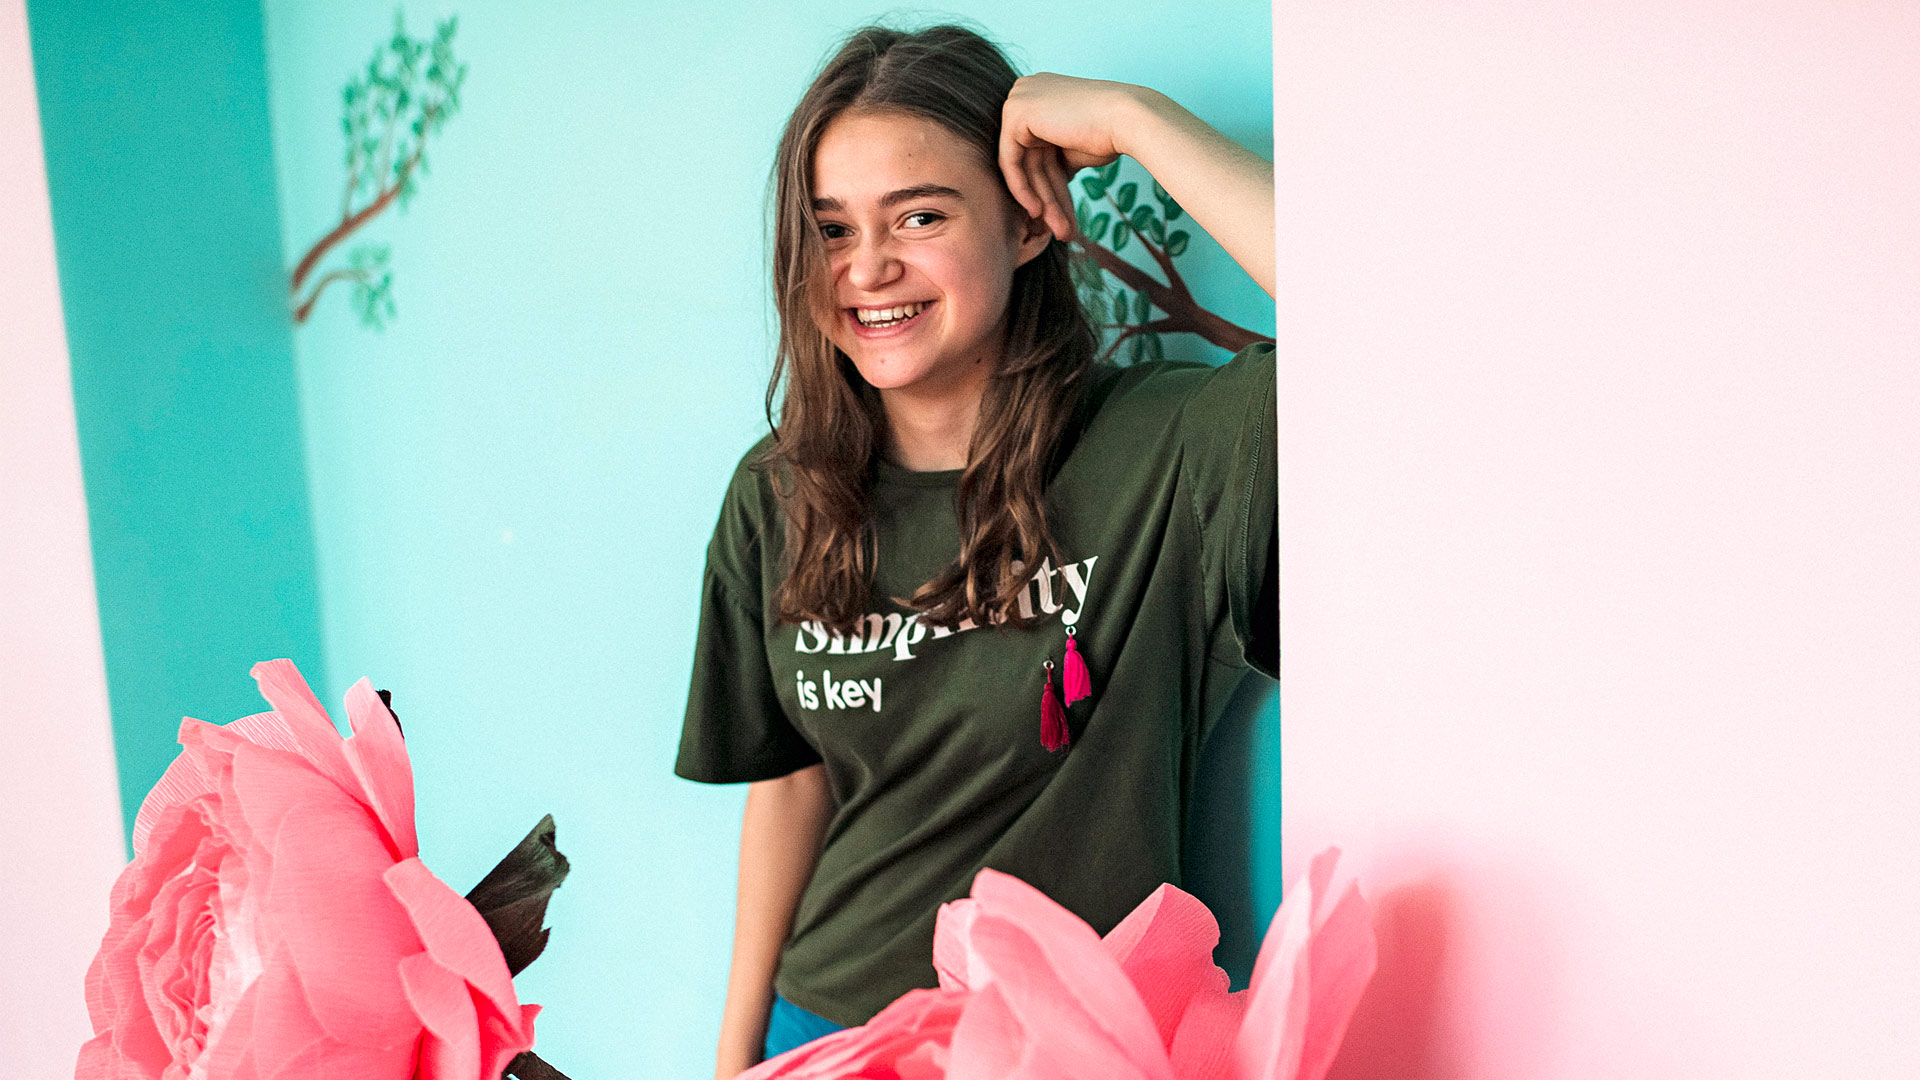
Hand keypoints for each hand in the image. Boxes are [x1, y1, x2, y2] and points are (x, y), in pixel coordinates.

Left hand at [999, 74, 1146, 243]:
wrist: (1129, 120)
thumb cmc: (1111, 134)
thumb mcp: (1072, 149)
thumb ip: (1052, 159)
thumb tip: (1041, 183)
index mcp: (1040, 94)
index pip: (1037, 147)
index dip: (1048, 185)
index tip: (1060, 213)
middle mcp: (1026, 91)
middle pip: (1031, 158)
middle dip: (1046, 197)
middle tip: (1061, 229)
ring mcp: (1018, 99)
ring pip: (1023, 164)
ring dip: (1041, 201)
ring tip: (1058, 230)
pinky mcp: (1015, 113)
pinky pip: (1010, 160)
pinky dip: (1022, 188)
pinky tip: (1037, 211)